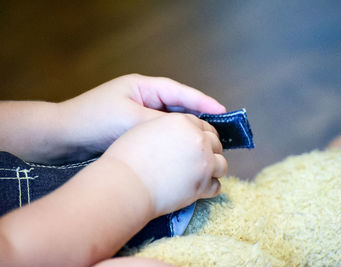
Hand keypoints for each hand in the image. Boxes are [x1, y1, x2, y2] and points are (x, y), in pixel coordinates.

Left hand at [58, 74, 225, 159]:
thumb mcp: (130, 120)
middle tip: (218, 132)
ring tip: (206, 143)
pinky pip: (159, 133)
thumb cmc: (94, 120)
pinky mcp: (134, 129)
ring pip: (170, 122)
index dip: (203, 102)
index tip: (223, 112)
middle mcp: (144, 97)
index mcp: (144, 86)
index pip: (180, 92)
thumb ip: (159, 124)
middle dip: (198, 118)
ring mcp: (139, 113)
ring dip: (185, 131)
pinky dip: (171, 140)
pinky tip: (183, 151)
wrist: (63, 136)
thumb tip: (186, 132)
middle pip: (178, 106)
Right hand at [102, 113, 227, 216]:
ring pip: (222, 164)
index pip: (203, 126)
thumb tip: (177, 135)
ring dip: (213, 170)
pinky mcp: (203, 184)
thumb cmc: (128, 158)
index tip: (199, 143)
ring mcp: (203, 162)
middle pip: (215, 143)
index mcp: (183, 122)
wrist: (126, 184)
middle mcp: (197, 139)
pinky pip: (216, 186)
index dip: (201, 135)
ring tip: (200, 175)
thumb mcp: (146, 129)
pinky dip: (209, 188)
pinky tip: (198, 189)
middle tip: (199, 160)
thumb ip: (168, 128)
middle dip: (209, 151)